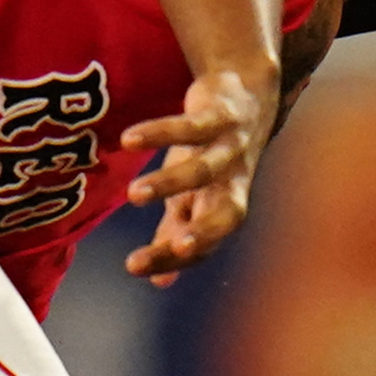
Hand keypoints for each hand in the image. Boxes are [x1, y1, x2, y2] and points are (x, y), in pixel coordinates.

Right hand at [120, 62, 278, 280]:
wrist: (246, 92)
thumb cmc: (214, 154)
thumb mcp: (194, 195)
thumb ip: (177, 234)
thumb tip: (159, 283)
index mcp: (224, 207)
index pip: (205, 245)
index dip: (174, 259)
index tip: (134, 267)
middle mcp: (234, 182)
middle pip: (225, 217)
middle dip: (202, 235)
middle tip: (172, 248)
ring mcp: (231, 148)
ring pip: (204, 170)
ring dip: (170, 184)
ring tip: (132, 196)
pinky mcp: (221, 114)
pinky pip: (193, 126)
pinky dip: (161, 133)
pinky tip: (129, 140)